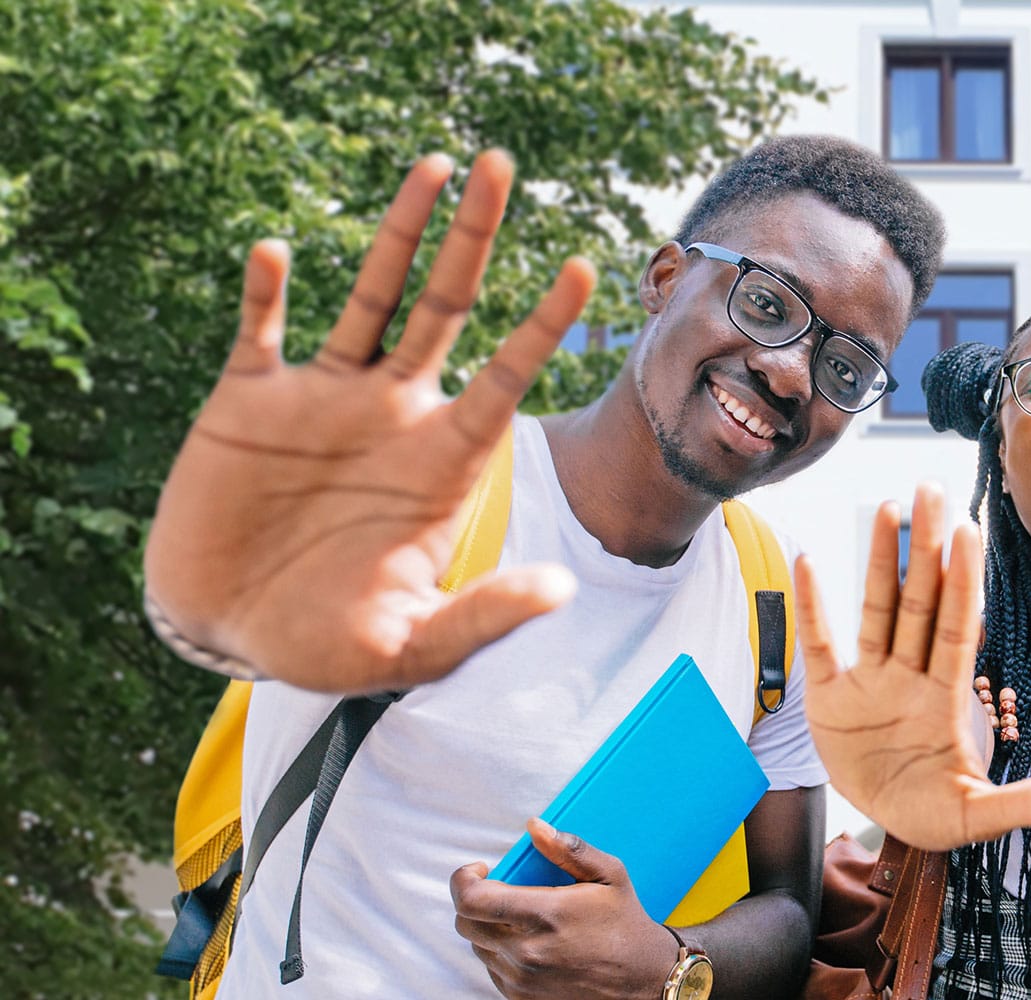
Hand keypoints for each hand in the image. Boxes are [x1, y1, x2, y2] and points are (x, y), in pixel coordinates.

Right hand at [143, 152, 594, 693]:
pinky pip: (262, 332)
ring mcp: (324, 399)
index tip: (582, 267)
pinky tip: (278, 255)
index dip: (542, 324)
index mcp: (443, 460)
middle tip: (499, 163)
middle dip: (473, 237)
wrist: (225, 631)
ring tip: (433, 165)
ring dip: (398, 232)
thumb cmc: (325, 643)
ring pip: (370, 296)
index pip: (505, 376)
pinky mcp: (249, 402)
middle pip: (445, 306)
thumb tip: (560, 592)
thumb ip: (483, 616)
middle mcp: (393, 413)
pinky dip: (268, 292)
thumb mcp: (411, 645)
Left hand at [450, 818, 678, 999]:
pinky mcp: (522, 997)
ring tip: (522, 918)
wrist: (642, 978)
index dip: (463, 880)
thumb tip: (536, 828)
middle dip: (475, 901)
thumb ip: (569, 849)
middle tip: (500, 890)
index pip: (472, 900)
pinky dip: (502, 952)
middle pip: (466, 923)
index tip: (480, 871)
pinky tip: (530, 943)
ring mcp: (522, 979)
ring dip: (490, 927)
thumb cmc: (625, 924)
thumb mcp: (609, 875)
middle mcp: (527, 952)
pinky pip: (492, 969)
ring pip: (478, 947)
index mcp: (546, 915)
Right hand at [794, 483, 1030, 851]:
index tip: (969, 531)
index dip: (962, 581)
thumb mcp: (985, 816)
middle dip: (926, 548)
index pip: (957, 627)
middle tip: (931, 490)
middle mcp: (908, 678)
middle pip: (919, 602)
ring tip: (888, 509)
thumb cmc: (938, 815)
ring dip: (880, 561)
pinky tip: (808, 563)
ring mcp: (868, 683)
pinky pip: (818, 646)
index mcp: (946, 698)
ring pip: (876, 611)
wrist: (886, 831)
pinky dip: (810, 607)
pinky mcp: (828, 699)